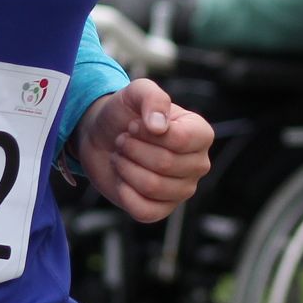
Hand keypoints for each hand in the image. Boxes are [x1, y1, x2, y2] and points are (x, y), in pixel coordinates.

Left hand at [71, 79, 212, 222]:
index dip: (147, 132)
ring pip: (153, 187)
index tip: (133, 124)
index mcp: (200, 134)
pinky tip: (122, 178)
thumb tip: (159, 127)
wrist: (101, 137)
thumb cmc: (125, 113)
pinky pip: (144, 211)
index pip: (181, 140)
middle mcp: (198, 164)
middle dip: (132, 149)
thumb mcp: (136, 92)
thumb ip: (152, 98)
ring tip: (121, 155)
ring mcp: (182, 190)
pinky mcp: (162, 209)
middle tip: (122, 140)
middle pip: (165, 164)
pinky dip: (124, 192)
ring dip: (125, 167)